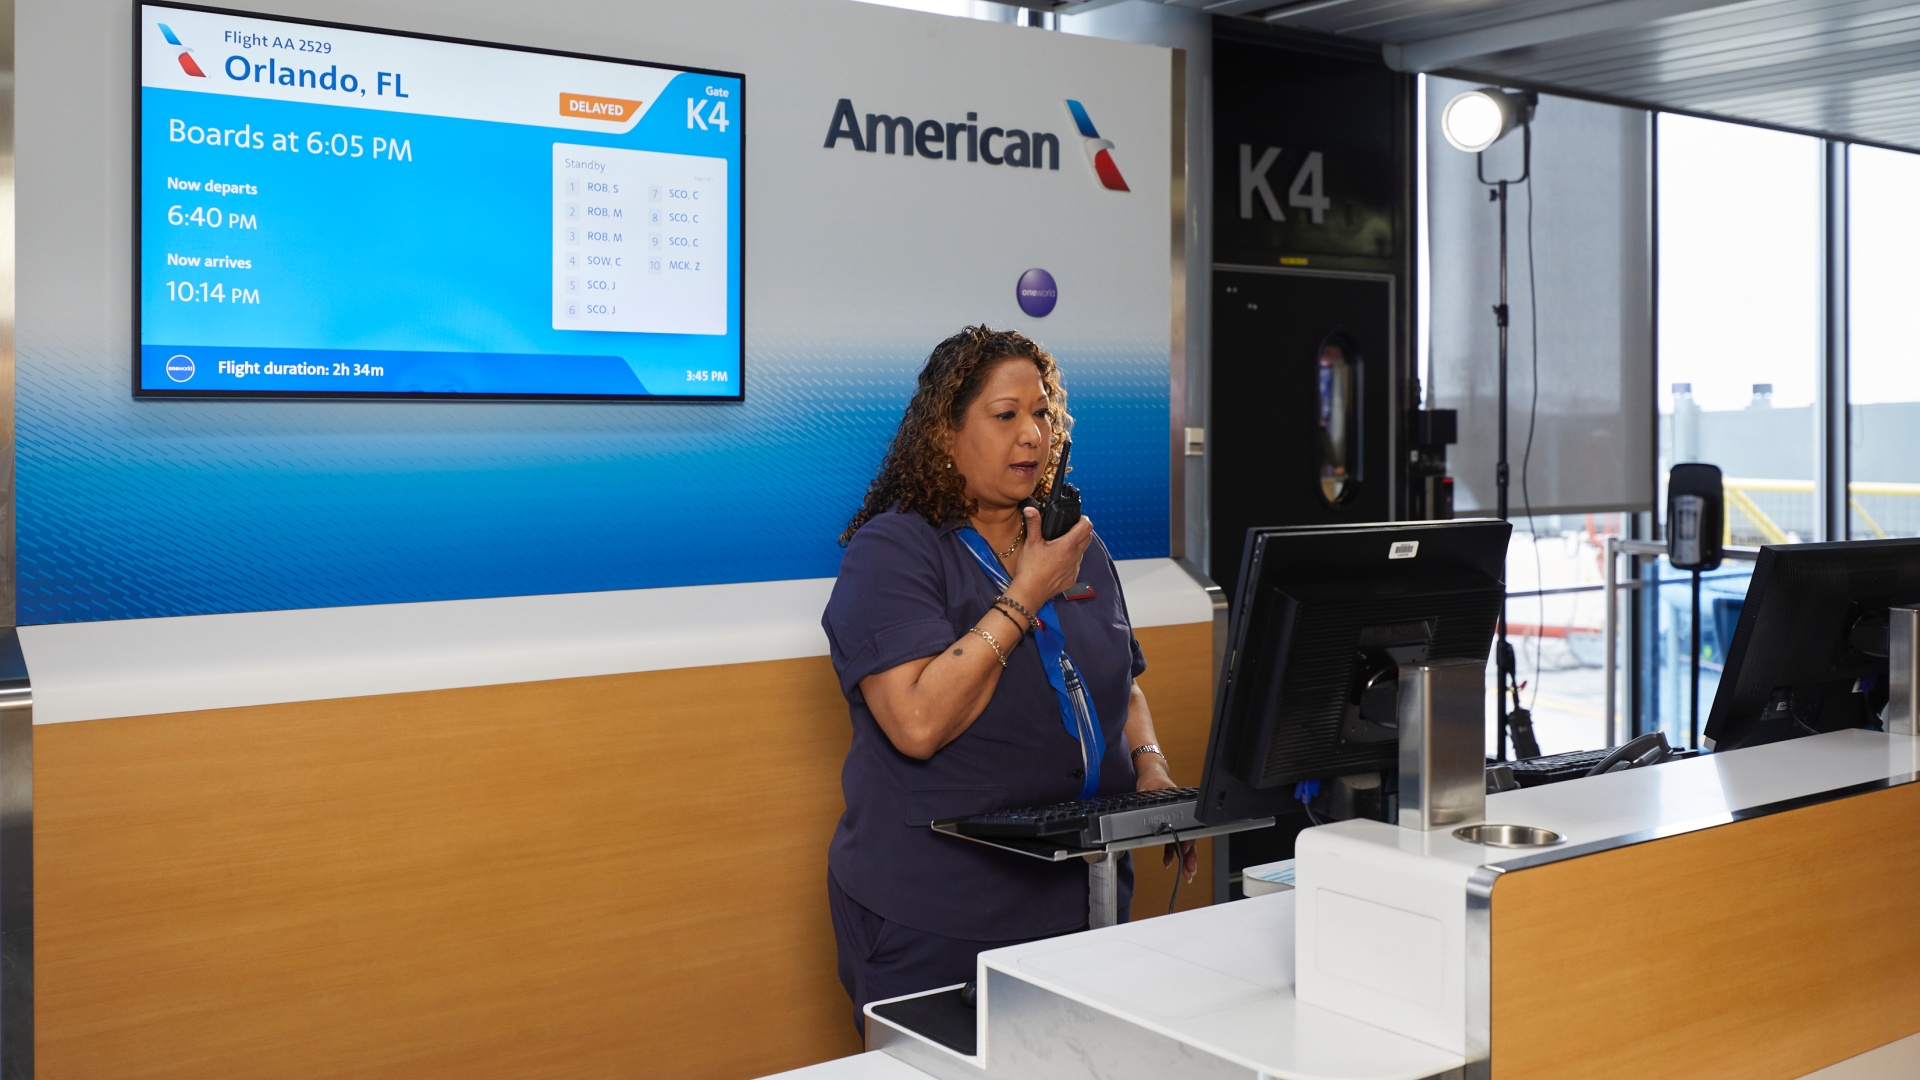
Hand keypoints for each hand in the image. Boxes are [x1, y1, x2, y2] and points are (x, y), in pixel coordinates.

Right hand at [1006, 505, 1091, 610]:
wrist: (1030, 592)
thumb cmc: (1030, 569)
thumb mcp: (1031, 543)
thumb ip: (1034, 524)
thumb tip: (1030, 509)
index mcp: (1067, 546)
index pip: (1086, 527)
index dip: (1084, 519)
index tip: (1078, 517)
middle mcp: (1075, 557)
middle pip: (1088, 538)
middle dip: (1082, 531)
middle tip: (1070, 528)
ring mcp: (1074, 569)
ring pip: (1082, 552)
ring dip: (1076, 546)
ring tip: (1061, 545)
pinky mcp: (1071, 579)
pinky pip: (1075, 566)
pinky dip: (1070, 560)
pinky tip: (1057, 561)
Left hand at [1135, 759, 1196, 884]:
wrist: (1150, 776)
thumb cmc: (1153, 780)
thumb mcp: (1151, 789)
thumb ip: (1152, 798)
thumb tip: (1150, 810)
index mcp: (1179, 808)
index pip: (1187, 827)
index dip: (1187, 842)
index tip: (1185, 852)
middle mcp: (1179, 817)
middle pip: (1188, 839)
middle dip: (1190, 857)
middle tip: (1190, 871)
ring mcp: (1174, 822)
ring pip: (1182, 843)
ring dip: (1185, 859)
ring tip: (1187, 873)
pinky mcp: (1167, 825)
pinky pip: (1171, 842)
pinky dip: (1171, 853)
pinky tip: (1168, 862)